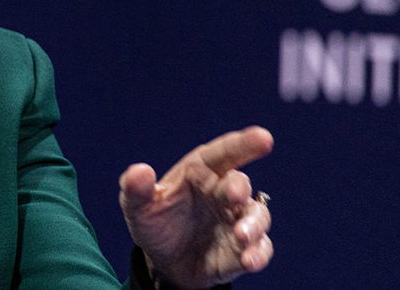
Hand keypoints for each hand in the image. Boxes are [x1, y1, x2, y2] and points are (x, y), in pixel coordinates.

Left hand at [119, 126, 273, 288]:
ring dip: (253, 224)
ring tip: (241, 235)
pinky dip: (258, 254)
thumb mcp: (137, 206)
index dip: (244, 144)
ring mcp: (235, 221)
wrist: (162, 262)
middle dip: (239, 188)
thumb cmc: (154, 223)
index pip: (223, 153)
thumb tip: (139, 171)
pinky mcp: (242, 249)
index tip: (264, 138)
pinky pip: (260, 249)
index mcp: (200, 172)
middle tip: (234, 195)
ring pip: (257, 216)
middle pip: (239, 184)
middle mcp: (222, 193)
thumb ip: (135, 188)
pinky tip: (249, 260)